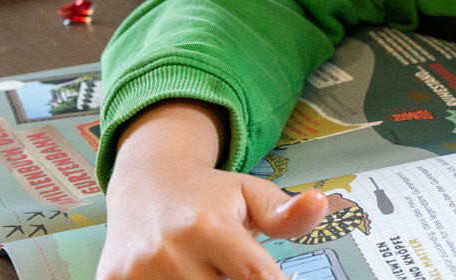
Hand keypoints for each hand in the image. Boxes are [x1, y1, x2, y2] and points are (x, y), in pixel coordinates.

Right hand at [98, 100, 327, 279]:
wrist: (145, 184)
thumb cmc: (207, 194)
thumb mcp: (250, 193)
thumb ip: (286, 212)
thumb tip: (319, 204)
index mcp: (209, 225)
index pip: (257, 278)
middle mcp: (171, 251)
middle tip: (232, 267)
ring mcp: (137, 273)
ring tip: (210, 268)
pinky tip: (183, 274)